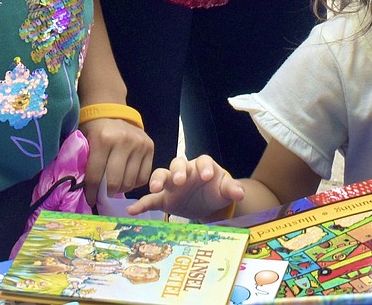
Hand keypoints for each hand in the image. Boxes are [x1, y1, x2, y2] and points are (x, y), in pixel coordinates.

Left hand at [80, 117, 152, 205]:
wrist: (111, 110)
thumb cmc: (95, 130)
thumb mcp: (85, 142)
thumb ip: (85, 164)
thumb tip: (83, 191)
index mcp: (103, 139)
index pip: (96, 175)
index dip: (91, 192)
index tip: (90, 200)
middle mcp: (123, 141)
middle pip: (115, 182)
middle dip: (107, 193)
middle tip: (103, 194)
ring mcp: (138, 143)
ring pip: (130, 182)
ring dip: (120, 189)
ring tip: (114, 187)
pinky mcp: (150, 146)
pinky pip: (143, 176)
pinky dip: (134, 183)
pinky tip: (126, 179)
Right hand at [126, 155, 243, 221]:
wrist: (207, 202)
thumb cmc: (215, 190)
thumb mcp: (225, 189)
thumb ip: (232, 189)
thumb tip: (240, 193)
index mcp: (202, 166)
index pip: (203, 161)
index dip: (204, 167)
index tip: (206, 176)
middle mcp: (185, 171)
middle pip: (179, 163)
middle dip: (178, 170)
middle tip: (179, 180)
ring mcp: (172, 184)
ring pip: (162, 174)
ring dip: (158, 179)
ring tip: (154, 187)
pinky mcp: (164, 198)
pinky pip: (151, 199)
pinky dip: (141, 203)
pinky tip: (132, 211)